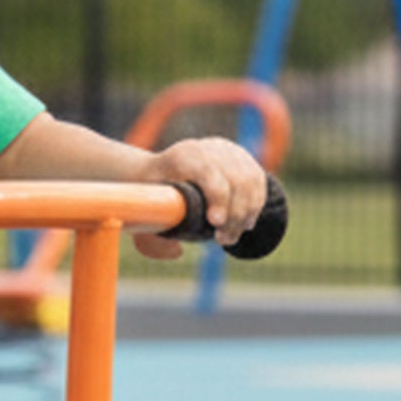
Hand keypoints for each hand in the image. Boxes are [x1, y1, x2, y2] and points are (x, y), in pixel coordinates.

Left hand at [134, 137, 267, 259]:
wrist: (160, 172)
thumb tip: (177, 252)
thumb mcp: (143, 217)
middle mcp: (208, 148)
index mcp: (182, 156)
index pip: (208, 172)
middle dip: (233, 215)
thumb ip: (152, 240)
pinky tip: (245, 223)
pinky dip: (254, 205)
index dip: (217, 197)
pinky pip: (257, 181)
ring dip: (245, 214)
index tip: (216, 223)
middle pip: (234, 180)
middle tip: (223, 240)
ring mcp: (228, 151)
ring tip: (230, 237)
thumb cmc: (150, 200)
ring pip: (249, 182)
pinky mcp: (242, 158)